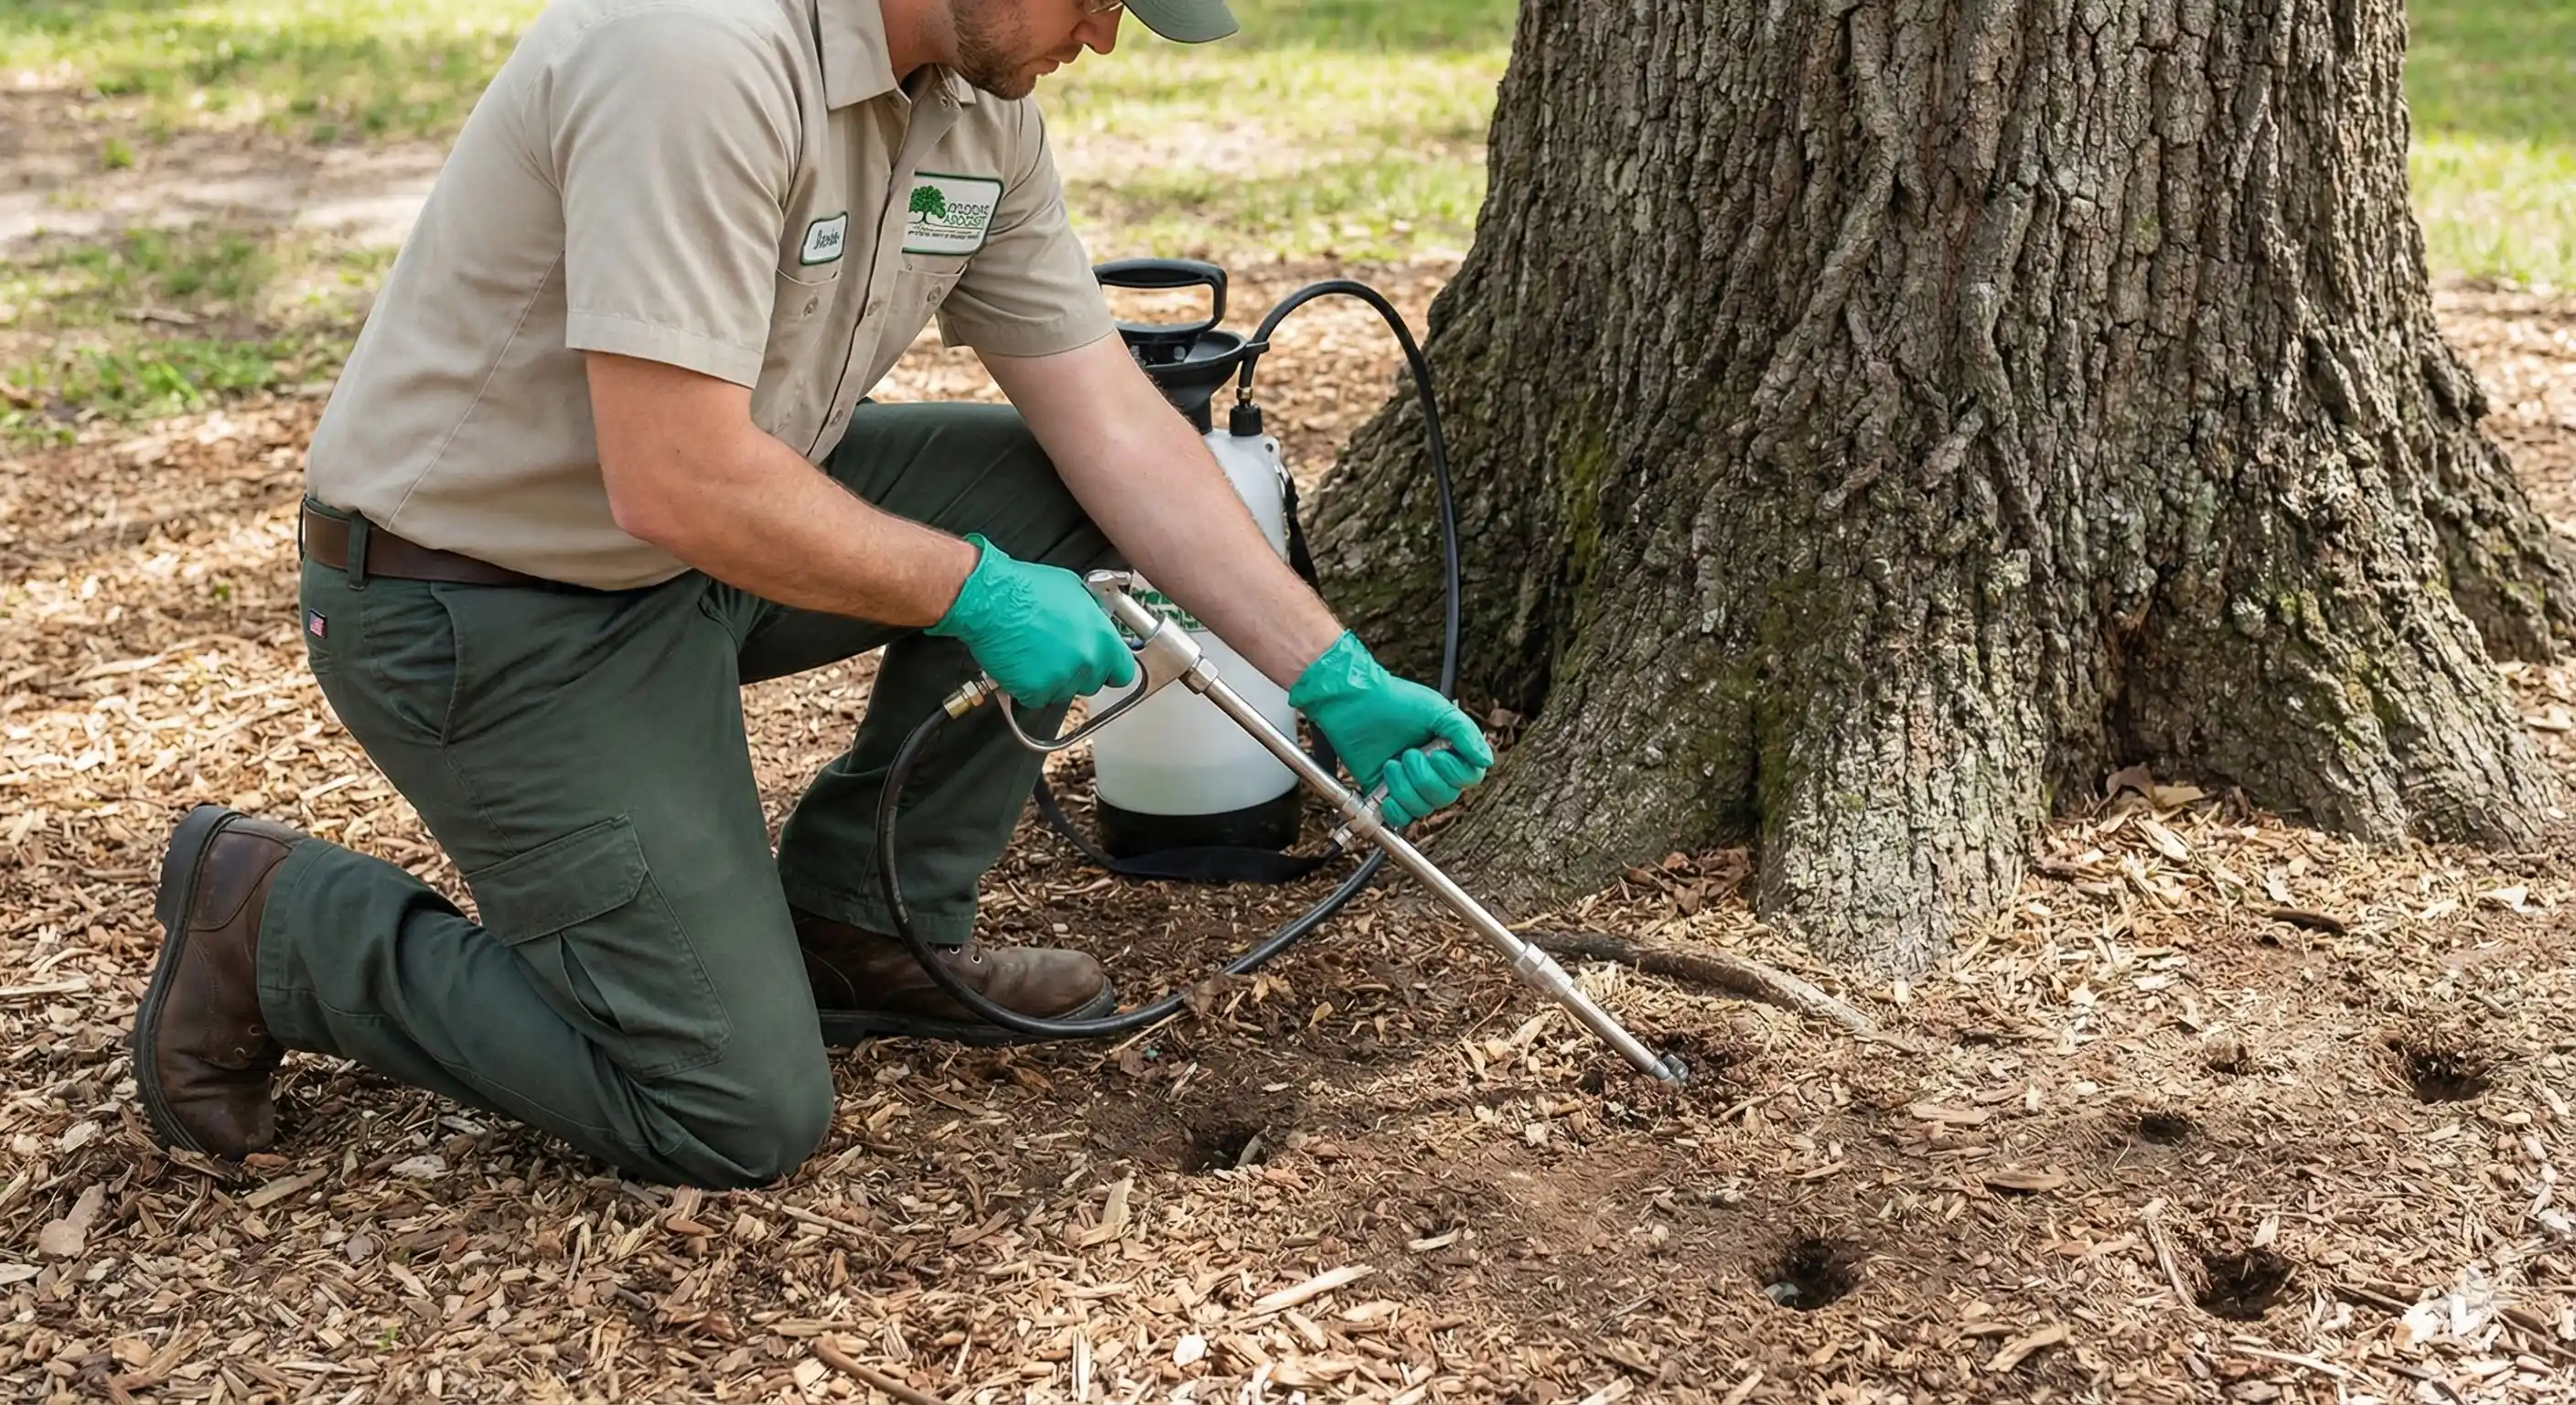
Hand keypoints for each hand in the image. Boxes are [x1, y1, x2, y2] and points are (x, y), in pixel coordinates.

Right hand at [927, 535, 1136, 706]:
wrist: (990, 600)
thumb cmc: (1027, 589)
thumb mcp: (1075, 591)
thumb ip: (1092, 617)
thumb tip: (1097, 624)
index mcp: (1101, 638)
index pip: (1123, 671)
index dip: (1111, 668)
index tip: (1103, 666)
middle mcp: (1086, 662)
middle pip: (1092, 683)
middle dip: (1078, 672)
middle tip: (1058, 652)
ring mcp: (1061, 680)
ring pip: (1064, 692)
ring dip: (1053, 679)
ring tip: (1035, 652)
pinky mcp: (1034, 691)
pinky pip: (1037, 697)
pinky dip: (1028, 686)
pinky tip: (1021, 663)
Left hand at [1289, 631, 1493, 825]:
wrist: (1354, 703)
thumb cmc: (1394, 700)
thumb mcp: (1437, 710)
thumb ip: (1465, 733)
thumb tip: (1486, 760)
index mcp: (1450, 750)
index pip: (1469, 778)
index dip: (1454, 773)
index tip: (1436, 754)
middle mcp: (1433, 769)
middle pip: (1446, 796)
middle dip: (1424, 776)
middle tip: (1408, 753)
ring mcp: (1410, 782)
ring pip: (1423, 807)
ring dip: (1405, 786)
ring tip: (1391, 763)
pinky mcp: (1386, 793)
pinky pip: (1401, 817)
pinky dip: (1395, 808)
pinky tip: (1386, 792)